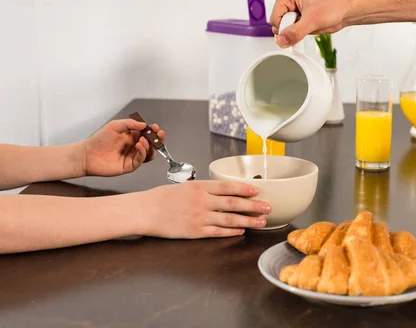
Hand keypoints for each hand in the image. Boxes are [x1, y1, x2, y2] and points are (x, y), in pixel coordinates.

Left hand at [83, 119, 164, 176]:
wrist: (88, 154)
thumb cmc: (99, 140)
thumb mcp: (115, 125)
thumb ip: (130, 124)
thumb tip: (144, 125)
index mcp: (132, 137)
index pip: (147, 134)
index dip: (153, 131)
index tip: (155, 127)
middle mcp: (134, 147)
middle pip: (151, 144)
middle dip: (157, 138)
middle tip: (158, 134)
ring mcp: (132, 156)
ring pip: (149, 153)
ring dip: (150, 146)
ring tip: (144, 140)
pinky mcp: (130, 165)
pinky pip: (140, 160)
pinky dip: (143, 152)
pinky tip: (139, 145)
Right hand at [143, 180, 271, 237]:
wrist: (145, 211)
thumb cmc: (162, 197)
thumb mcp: (185, 186)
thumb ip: (204, 189)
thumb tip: (222, 191)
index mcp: (199, 187)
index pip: (227, 187)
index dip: (244, 189)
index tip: (257, 191)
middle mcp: (201, 201)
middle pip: (233, 203)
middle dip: (253, 205)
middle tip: (268, 206)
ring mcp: (199, 217)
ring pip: (229, 219)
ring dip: (248, 220)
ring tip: (261, 221)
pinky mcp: (195, 231)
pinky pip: (217, 232)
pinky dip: (231, 231)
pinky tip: (241, 231)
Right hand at [269, 0, 350, 47]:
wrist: (345, 10)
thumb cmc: (333, 5)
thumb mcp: (312, 19)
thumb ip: (295, 32)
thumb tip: (281, 41)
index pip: (274, 19)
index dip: (284, 27)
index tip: (297, 27)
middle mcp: (287, 3)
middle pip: (277, 26)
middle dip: (291, 30)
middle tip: (305, 25)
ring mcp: (292, 13)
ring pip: (284, 32)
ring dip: (296, 34)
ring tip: (309, 25)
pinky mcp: (297, 22)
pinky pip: (291, 35)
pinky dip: (299, 36)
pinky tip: (309, 30)